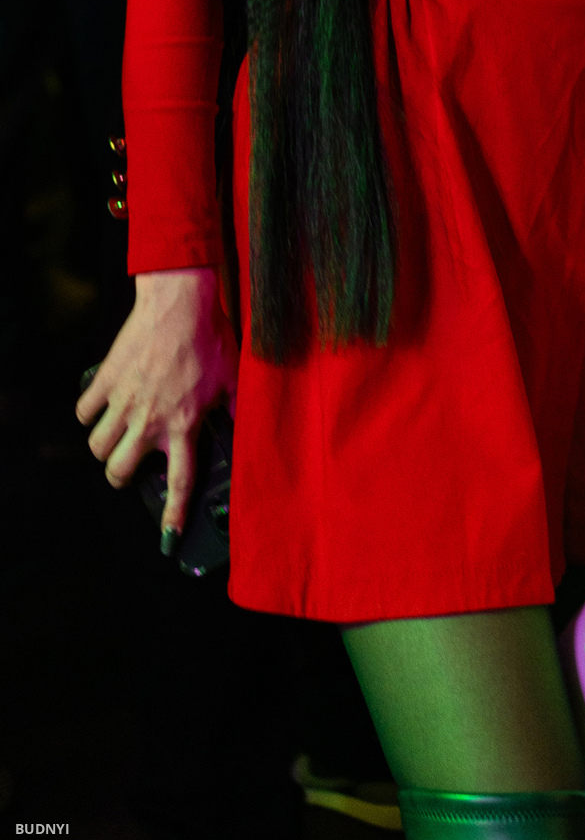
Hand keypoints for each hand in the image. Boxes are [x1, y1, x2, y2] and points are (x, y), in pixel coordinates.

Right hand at [76, 269, 238, 545]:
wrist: (179, 302)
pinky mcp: (106, 380)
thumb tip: (245, 427)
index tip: (169, 536)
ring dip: (103, 447)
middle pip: (117, 471)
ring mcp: (124, 401)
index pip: (180, 481)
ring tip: (115, 438)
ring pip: (96, 446)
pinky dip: (89, 412)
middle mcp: (149, 420)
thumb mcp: (232, 378)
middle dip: (119, 477)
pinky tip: (102, 405)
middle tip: (127, 467)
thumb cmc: (210, 337)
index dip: (174, 514)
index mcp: (184, 424)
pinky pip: (84, 410)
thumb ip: (234, 409)